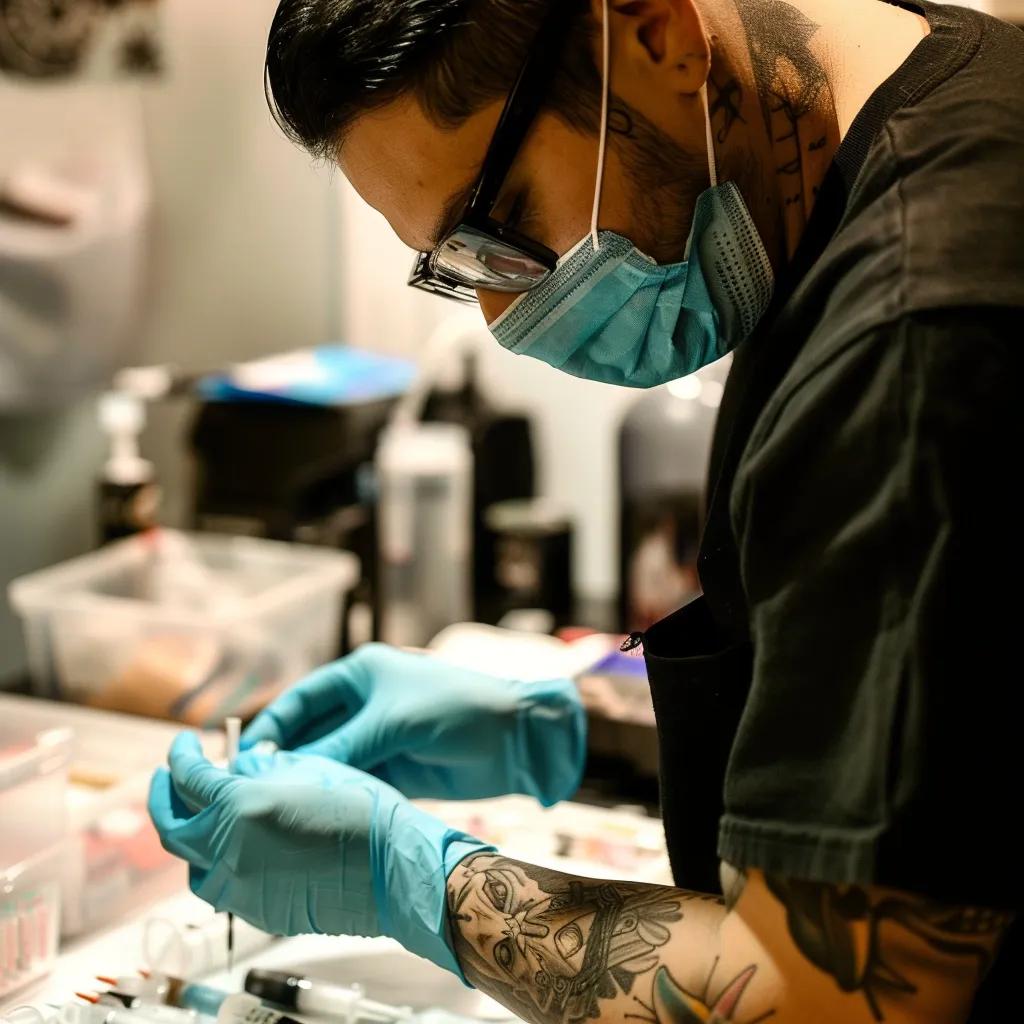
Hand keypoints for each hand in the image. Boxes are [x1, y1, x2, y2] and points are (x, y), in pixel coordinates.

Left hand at [147, 733, 490, 976]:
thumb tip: (238, 768)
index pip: (189, 778)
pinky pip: (223, 885)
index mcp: (240, 808)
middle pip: (171, 827)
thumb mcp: (312, 770)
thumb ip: (265, 767)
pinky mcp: (257, 912)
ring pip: (192, 864)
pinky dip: (220, 862)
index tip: (185, 745)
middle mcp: (228, 852)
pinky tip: (240, 846)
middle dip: (164, 798)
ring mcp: (240, 889)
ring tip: (205, 815)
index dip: (182, 756)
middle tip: (169, 778)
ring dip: (190, 835)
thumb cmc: (362, 811)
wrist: (394, 870)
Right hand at [241, 643, 585, 805]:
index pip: (302, 700)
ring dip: (306, 783)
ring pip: (329, 763)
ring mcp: (378, 739)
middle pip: (311, 734)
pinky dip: (334, 798)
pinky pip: (353, 783)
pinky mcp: (394, 770)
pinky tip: (311, 817)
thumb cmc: (458, 708)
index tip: (243, 757)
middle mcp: (364, 706)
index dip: (272, 727)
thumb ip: (342, 745)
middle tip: (250, 792)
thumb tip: (288, 770)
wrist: (516, 738)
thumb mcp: (393, 721)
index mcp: (360, 676)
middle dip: (283, 760)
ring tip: (272, 810)